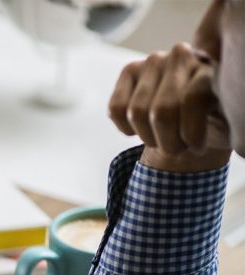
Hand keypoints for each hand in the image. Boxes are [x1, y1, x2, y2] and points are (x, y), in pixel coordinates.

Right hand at [109, 42, 231, 172]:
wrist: (192, 117)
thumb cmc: (212, 122)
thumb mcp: (226, 122)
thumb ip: (223, 114)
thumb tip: (214, 111)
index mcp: (212, 66)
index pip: (192, 100)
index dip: (190, 134)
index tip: (197, 148)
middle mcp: (182, 55)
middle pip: (161, 111)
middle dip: (167, 141)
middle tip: (177, 149)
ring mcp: (154, 60)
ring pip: (137, 112)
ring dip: (149, 138)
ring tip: (162, 140)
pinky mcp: (130, 69)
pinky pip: (116, 109)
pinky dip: (127, 128)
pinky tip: (141, 128)